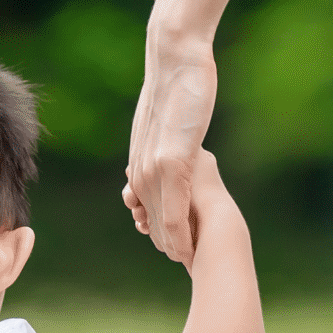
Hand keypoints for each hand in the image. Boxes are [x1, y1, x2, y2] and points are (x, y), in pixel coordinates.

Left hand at [123, 41, 217, 262]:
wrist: (175, 62)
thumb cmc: (176, 90)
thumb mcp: (163, 127)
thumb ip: (161, 147)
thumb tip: (164, 155)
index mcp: (140, 166)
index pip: (148, 214)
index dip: (165, 239)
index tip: (182, 258)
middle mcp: (141, 173)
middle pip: (154, 226)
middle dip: (171, 249)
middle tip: (191, 270)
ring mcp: (154, 170)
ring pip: (162, 225)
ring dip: (176, 250)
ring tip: (193, 269)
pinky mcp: (172, 164)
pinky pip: (175, 211)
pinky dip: (181, 235)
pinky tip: (190, 250)